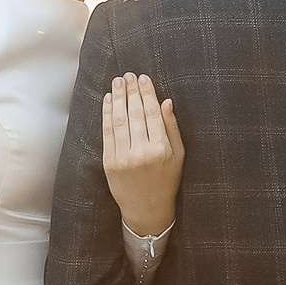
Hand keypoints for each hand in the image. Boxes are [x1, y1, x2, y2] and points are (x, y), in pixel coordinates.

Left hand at [102, 72, 184, 236]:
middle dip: (130, 91)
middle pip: (134, 113)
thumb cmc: (167, 181)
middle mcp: (141, 152)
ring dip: (117, 98)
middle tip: (128, 74)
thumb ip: (172, 128)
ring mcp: (123, 158)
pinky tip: (109, 100)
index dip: (146, 93)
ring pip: (118, 120)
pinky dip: (107, 114)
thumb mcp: (178, 155)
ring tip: (118, 82)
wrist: (146, 209)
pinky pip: (107, 133)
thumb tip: (166, 102)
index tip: (143, 78)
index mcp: (161, 149)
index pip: (151, 113)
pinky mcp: (109, 162)